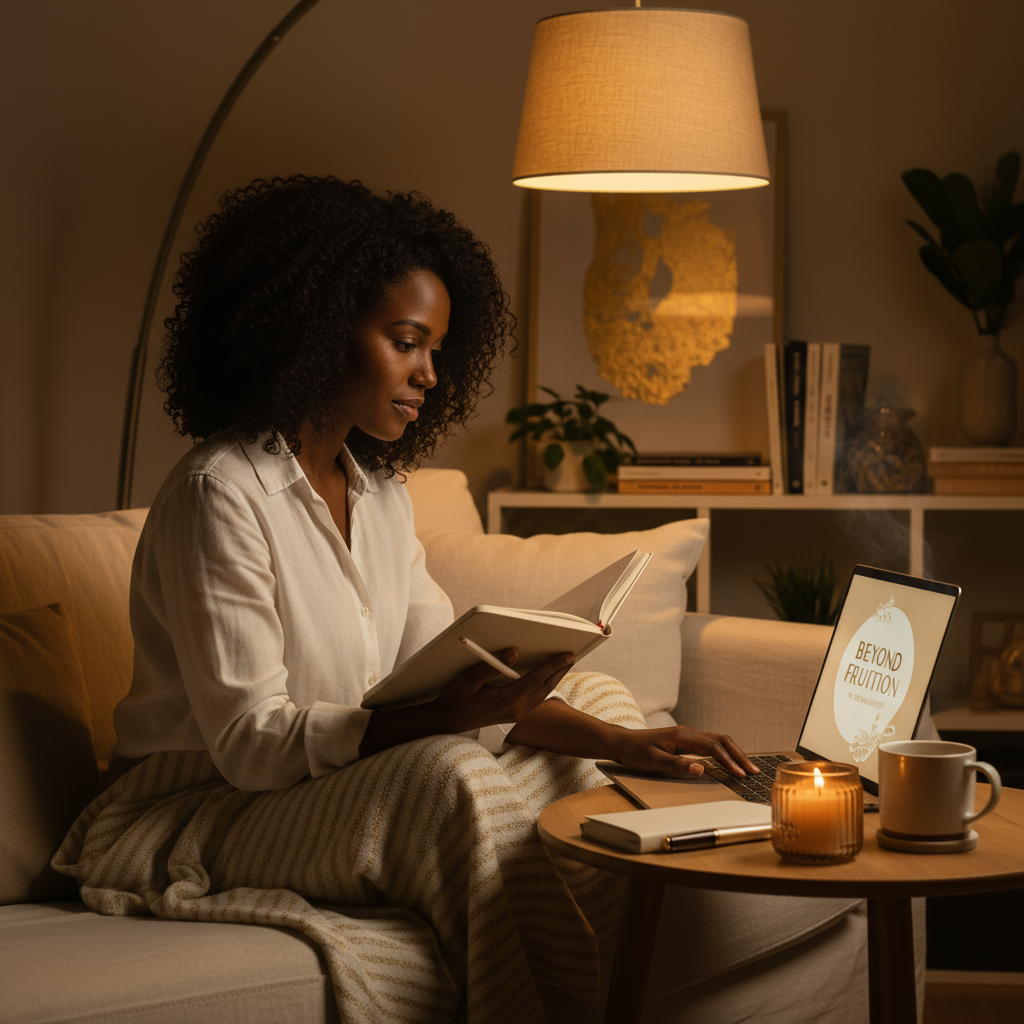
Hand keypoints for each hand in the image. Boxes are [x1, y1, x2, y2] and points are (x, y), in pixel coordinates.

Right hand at [430, 648, 575, 733]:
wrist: (447, 722)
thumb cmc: (455, 698)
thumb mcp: (468, 679)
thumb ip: (491, 666)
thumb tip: (514, 653)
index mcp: (505, 700)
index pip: (535, 679)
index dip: (552, 665)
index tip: (567, 654)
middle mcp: (515, 709)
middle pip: (544, 688)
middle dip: (560, 671)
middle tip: (572, 656)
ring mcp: (515, 714)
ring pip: (542, 695)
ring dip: (554, 679)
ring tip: (564, 665)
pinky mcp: (513, 715)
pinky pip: (535, 699)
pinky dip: (544, 687)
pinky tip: (547, 679)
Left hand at [609, 724, 759, 778]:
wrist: (622, 742)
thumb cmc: (635, 752)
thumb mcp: (654, 762)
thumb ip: (678, 765)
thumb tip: (701, 769)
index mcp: (682, 736)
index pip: (713, 747)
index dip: (729, 761)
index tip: (741, 774)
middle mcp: (688, 732)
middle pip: (721, 740)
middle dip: (739, 755)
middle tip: (754, 772)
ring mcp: (687, 735)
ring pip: (718, 741)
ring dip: (734, 753)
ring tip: (747, 768)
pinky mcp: (685, 740)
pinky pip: (710, 744)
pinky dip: (724, 753)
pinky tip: (729, 762)